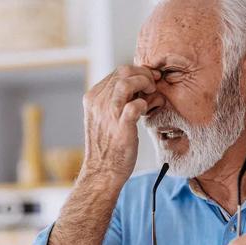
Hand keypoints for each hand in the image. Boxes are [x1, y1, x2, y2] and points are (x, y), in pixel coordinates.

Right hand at [80, 65, 161, 182]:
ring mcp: (108, 114)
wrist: (102, 172)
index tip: (149, 81)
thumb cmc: (109, 146)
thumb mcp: (106, 117)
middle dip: (143, 74)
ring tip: (151, 93)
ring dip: (144, 83)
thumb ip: (116, 100)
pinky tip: (146, 112)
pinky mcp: (121, 127)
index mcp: (93, 97)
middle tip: (153, 85)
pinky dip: (144, 104)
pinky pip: (135, 105)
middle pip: (123, 71)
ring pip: (126, 82)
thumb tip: (138, 87)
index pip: (117, 72)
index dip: (137, 72)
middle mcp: (98, 102)